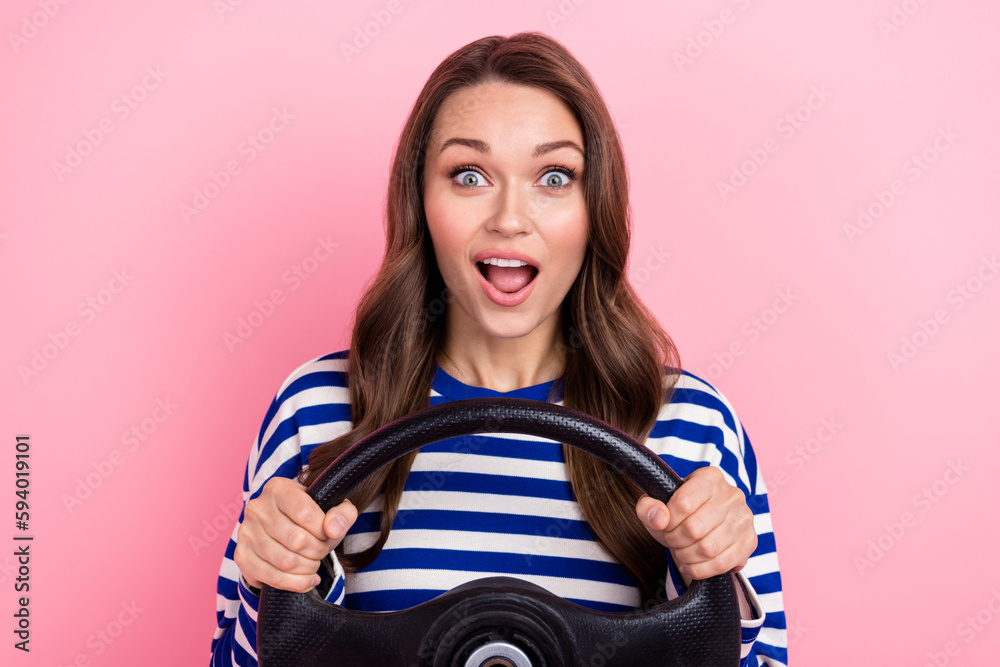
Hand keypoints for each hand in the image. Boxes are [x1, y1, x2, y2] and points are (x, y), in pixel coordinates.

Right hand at [234, 477, 357, 592]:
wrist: (284, 527)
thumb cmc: (311, 516)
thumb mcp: (332, 507)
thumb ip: (342, 514)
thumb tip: (334, 530)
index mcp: (278, 488)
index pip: (306, 514)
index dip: (323, 532)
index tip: (328, 535)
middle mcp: (257, 507)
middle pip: (297, 540)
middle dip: (318, 551)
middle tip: (321, 551)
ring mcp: (246, 532)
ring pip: (285, 562)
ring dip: (308, 568)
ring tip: (314, 563)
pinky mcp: (242, 555)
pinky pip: (271, 577)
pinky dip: (295, 583)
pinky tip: (306, 579)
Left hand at [636, 466, 755, 586]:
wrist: (703, 522)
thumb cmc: (679, 511)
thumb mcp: (657, 503)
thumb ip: (648, 506)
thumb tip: (659, 518)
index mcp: (709, 477)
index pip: (682, 504)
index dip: (667, 521)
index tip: (664, 524)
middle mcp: (732, 494)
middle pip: (694, 528)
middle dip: (675, 540)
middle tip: (671, 540)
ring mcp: (744, 518)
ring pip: (708, 549)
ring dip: (686, 557)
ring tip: (681, 551)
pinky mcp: (750, 541)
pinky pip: (722, 564)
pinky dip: (701, 570)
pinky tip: (691, 565)